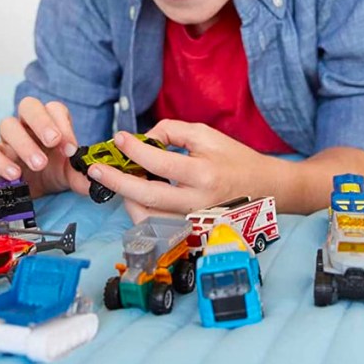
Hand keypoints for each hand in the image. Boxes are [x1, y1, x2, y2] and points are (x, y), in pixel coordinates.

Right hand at [0, 97, 90, 198]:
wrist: (36, 191)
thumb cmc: (55, 173)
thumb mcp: (72, 174)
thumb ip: (82, 175)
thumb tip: (95, 180)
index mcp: (50, 122)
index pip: (54, 108)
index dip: (62, 124)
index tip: (71, 149)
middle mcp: (27, 124)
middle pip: (28, 106)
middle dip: (41, 122)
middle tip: (53, 142)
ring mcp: (8, 138)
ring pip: (7, 125)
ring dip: (24, 143)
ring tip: (39, 164)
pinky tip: (15, 175)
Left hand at [85, 120, 283, 222]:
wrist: (266, 190)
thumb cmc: (236, 160)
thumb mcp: (207, 135)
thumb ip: (172, 131)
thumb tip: (143, 139)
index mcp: (203, 174)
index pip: (159, 162)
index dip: (134, 150)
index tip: (119, 139)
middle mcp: (197, 202)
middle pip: (145, 197)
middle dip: (115, 182)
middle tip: (96, 169)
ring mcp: (193, 222)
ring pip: (147, 218)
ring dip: (126, 199)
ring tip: (120, 180)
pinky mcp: (191, 233)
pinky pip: (157, 227)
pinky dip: (141, 212)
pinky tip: (137, 196)